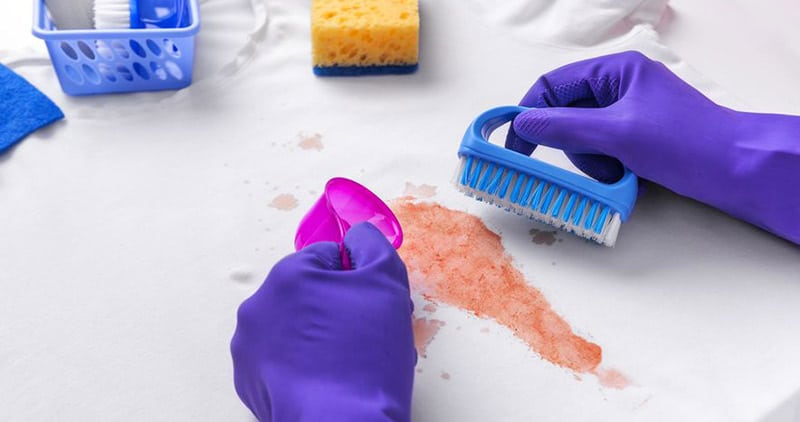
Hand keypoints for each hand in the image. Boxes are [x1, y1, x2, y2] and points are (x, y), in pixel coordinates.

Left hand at [231, 223, 415, 421]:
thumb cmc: (366, 356)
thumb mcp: (387, 282)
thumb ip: (372, 244)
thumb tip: (359, 237)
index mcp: (288, 275)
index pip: (328, 257)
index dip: (357, 279)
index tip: (371, 305)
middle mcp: (258, 307)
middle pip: (307, 292)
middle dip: (336, 307)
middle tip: (364, 336)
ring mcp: (248, 347)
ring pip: (293, 326)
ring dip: (317, 335)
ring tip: (346, 362)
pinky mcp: (248, 381)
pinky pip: (280, 359)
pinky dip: (300, 364)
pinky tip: (326, 379)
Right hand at [507, 51, 799, 243]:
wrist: (738, 169)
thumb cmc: (685, 143)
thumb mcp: (617, 133)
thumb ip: (565, 128)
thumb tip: (524, 125)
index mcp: (615, 71)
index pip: (553, 86)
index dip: (529, 115)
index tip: (513, 146)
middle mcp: (619, 87)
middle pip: (566, 116)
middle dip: (574, 147)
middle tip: (594, 166)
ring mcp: (628, 113)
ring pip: (582, 139)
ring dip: (593, 163)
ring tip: (619, 175)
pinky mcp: (636, 138)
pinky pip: (602, 152)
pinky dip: (608, 169)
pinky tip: (628, 178)